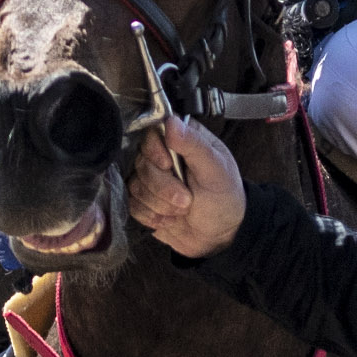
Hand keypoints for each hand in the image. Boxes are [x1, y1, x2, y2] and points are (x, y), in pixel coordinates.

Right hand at [128, 116, 247, 257]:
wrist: (220, 235)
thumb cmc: (224, 198)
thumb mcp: (216, 169)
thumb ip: (194, 145)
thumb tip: (170, 122)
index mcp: (183, 140)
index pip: (153, 132)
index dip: (155, 150)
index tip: (167, 165)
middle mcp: (163, 156)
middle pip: (142, 162)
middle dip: (163, 187)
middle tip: (186, 200)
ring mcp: (151, 180)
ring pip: (135, 185)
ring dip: (159, 204)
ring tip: (182, 210)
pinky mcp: (143, 201)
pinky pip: (132, 205)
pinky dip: (151, 216)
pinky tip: (169, 220)